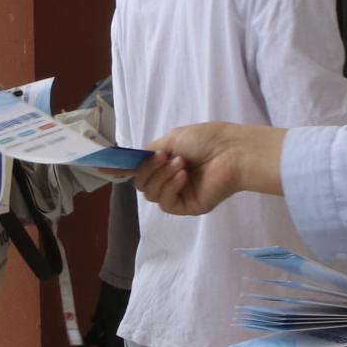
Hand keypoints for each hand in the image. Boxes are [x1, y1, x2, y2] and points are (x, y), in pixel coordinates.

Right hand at [133, 122, 285, 215]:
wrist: (233, 151)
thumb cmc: (207, 140)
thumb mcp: (171, 139)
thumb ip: (148, 152)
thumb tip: (128, 160)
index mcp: (167, 162)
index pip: (141, 170)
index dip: (127, 167)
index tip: (113, 163)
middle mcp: (171, 179)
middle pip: (142, 184)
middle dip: (148, 169)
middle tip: (165, 156)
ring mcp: (179, 194)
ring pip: (151, 194)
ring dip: (161, 176)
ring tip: (181, 163)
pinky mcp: (188, 207)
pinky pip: (166, 203)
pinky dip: (170, 187)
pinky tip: (184, 176)